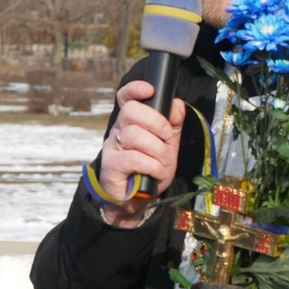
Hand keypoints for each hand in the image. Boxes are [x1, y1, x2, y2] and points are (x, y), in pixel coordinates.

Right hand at [99, 80, 184, 224]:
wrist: (139, 199)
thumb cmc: (151, 167)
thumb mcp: (169, 143)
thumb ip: (173, 123)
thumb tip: (177, 104)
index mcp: (132, 122)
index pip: (126, 98)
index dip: (135, 89)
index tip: (149, 90)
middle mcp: (119, 130)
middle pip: (131, 111)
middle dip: (156, 122)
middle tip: (166, 137)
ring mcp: (112, 147)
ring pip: (134, 135)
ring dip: (157, 150)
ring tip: (163, 162)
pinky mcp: (111, 166)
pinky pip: (133, 158)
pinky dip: (152, 166)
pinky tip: (156, 172)